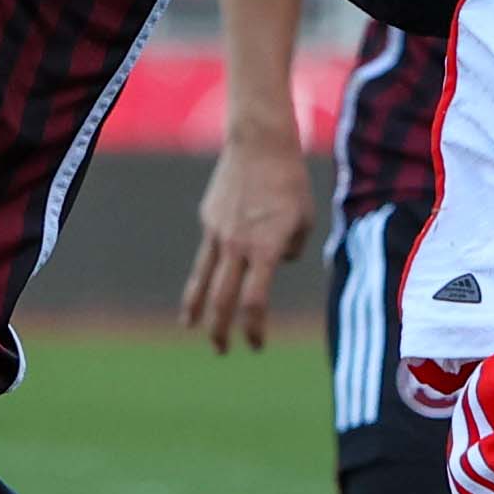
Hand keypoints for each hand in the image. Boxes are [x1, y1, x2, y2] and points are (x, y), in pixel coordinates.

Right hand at [183, 134, 316, 352]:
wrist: (260, 144)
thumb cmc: (290, 182)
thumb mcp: (304, 220)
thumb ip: (291, 249)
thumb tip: (276, 262)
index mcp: (266, 249)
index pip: (255, 302)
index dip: (253, 328)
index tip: (256, 344)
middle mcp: (237, 246)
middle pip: (222, 299)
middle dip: (219, 330)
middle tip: (221, 350)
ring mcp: (218, 232)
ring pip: (202, 279)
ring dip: (196, 308)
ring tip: (190, 327)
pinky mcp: (208, 219)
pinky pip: (210, 250)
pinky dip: (209, 267)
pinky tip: (214, 269)